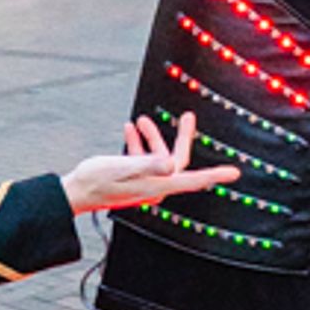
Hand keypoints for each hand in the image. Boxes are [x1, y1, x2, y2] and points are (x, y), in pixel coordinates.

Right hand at [62, 111, 239, 215]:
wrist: (75, 192)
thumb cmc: (95, 181)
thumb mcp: (122, 167)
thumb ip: (148, 164)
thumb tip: (171, 163)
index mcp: (157, 185)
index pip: (193, 178)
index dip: (215, 174)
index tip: (234, 172)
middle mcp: (154, 186)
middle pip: (177, 160)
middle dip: (181, 137)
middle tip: (188, 116)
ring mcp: (144, 183)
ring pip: (159, 157)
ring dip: (153, 137)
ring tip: (142, 120)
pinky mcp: (134, 180)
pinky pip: (144, 160)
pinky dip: (140, 144)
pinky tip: (130, 131)